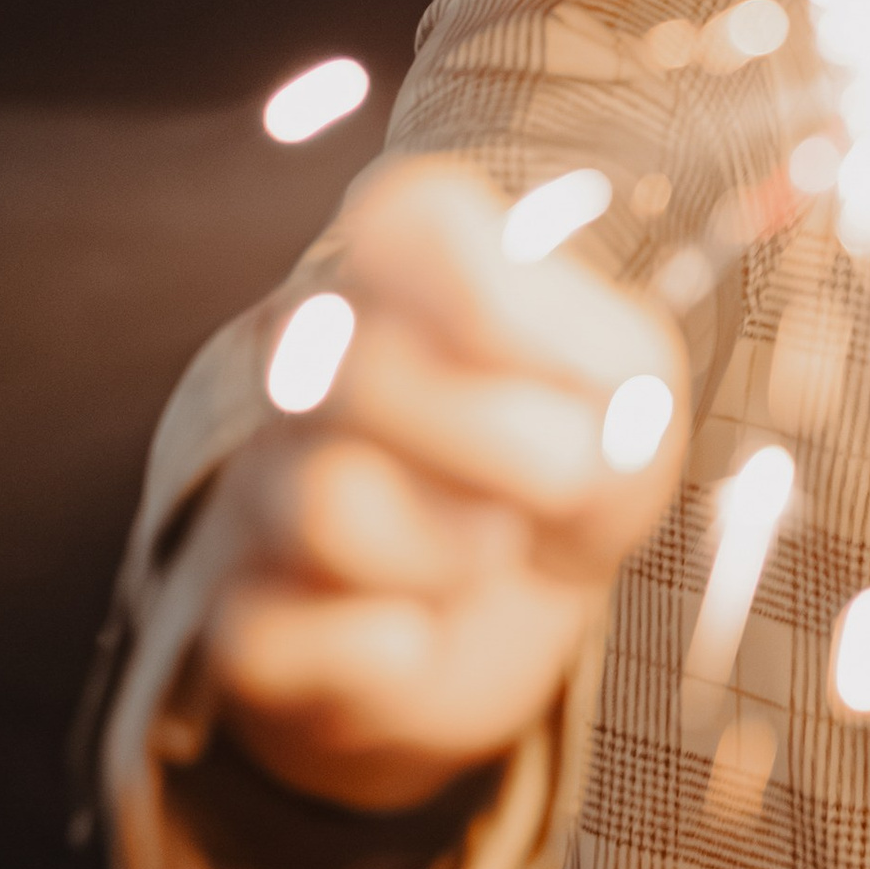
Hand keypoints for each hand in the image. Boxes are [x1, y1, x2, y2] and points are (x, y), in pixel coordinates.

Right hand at [197, 158, 687, 812]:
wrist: (518, 609)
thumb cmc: (569, 459)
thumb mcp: (629, 388)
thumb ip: (595, 354)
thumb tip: (528, 397)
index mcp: (398, 265)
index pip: (409, 218)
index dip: (506, 305)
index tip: (562, 372)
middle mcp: (300, 354)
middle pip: (364, 368)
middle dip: (514, 448)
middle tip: (556, 481)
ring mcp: (258, 482)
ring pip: (327, 502)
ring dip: (449, 551)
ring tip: (483, 553)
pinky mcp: (240, 613)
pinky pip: (270, 632)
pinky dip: (374, 650)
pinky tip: (413, 636)